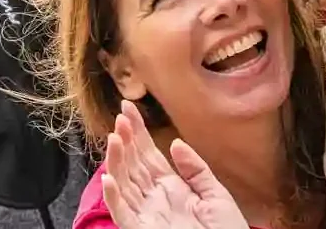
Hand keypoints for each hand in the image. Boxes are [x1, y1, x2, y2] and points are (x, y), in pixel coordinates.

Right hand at [101, 100, 247, 228]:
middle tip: (121, 117)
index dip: (138, 133)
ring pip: (124, 184)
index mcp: (171, 187)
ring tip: (115, 138)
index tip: (128, 109)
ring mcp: (146, 215)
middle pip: (133, 165)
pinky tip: (109, 177)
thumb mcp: (216, 196)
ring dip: (117, 161)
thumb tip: (175, 143)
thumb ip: (196, 169)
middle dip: (126, 140)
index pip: (148, 155)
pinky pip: (122, 214)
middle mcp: (154, 198)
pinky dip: (114, 197)